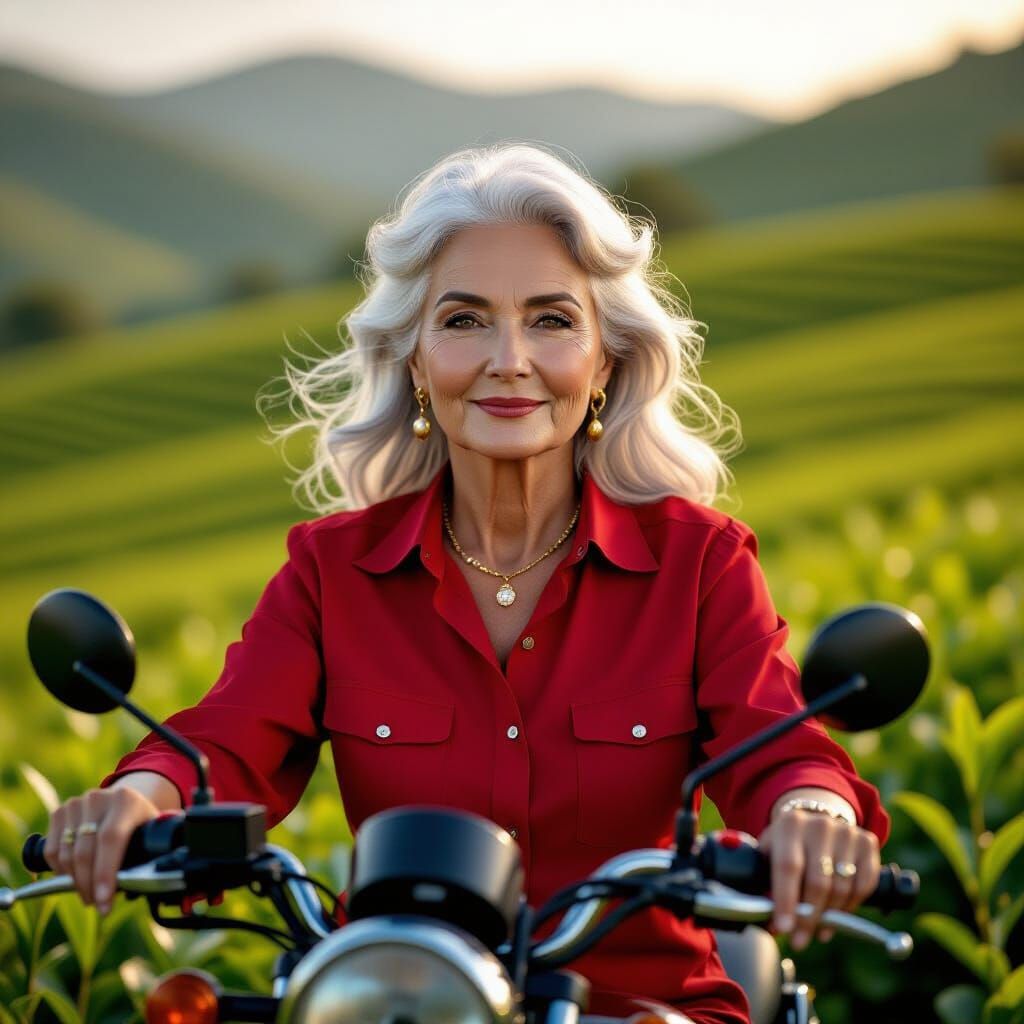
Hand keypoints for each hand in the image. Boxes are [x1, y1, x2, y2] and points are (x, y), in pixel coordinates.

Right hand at [43, 787, 163, 914]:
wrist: (122, 802)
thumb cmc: (139, 825)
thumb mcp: (150, 833)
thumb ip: (150, 854)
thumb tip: (149, 882)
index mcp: (126, 801)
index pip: (111, 838)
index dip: (105, 872)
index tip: (104, 901)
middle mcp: (99, 798)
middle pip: (86, 851)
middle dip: (89, 885)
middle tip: (97, 904)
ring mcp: (77, 804)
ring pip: (66, 854)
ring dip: (75, 882)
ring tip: (89, 894)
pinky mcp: (60, 812)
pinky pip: (52, 851)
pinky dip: (60, 871)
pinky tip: (74, 877)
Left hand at [758, 806, 880, 950]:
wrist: (816, 820)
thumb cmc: (789, 845)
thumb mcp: (770, 853)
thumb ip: (765, 884)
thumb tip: (770, 926)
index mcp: (790, 825)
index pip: (788, 867)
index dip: (786, 900)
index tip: (784, 929)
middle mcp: (819, 825)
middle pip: (818, 883)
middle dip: (808, 918)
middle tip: (800, 940)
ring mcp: (846, 832)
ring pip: (841, 888)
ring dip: (830, 917)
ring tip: (818, 930)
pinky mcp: (867, 842)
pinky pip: (864, 885)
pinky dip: (851, 906)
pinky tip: (839, 914)